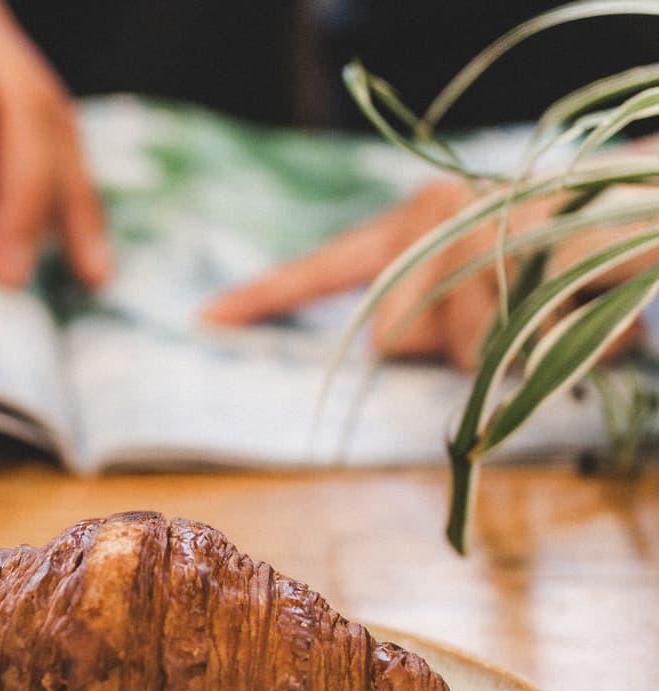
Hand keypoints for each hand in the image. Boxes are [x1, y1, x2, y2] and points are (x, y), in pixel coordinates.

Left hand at [202, 177, 652, 369]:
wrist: (644, 208)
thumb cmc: (550, 265)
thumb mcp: (469, 295)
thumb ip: (418, 323)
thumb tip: (380, 349)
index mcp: (410, 222)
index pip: (322, 268)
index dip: (264, 297)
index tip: (205, 321)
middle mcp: (441, 211)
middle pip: (392, 336)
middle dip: (444, 352)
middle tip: (506, 325)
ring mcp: (493, 222)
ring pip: (460, 346)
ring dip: (504, 353)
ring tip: (550, 315)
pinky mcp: (547, 245)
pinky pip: (521, 339)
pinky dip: (552, 349)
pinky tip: (582, 321)